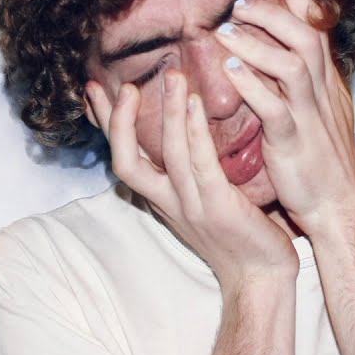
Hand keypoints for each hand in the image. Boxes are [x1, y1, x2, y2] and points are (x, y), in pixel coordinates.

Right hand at [85, 72, 298, 291]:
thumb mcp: (202, 200)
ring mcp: (192, 206)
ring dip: (167, 112)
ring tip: (172, 77)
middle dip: (119, 122)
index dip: (106, 125)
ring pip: (168, 155)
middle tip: (122, 85)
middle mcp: (168, 202)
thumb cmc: (238, 235)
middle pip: (126, 161)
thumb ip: (189, 169)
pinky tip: (196, 103)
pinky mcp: (219, 208)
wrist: (261, 277)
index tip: (93, 90)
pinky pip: (201, 164)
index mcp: (160, 198)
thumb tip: (186, 128)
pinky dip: (195, 132)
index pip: (122, 157)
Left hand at [213, 0, 354, 239]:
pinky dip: (254, 88)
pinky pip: (276, 109)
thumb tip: (285, 52)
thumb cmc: (323, 161)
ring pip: (293, 64)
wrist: (341, 208)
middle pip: (307, 35)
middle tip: (240, 3)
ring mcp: (310, 116)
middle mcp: (321, 92)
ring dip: (258, 44)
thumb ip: (304, 80)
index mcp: (326, 82)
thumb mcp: (319, 112)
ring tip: (227, 32)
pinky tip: (231, 74)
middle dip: (274, 12)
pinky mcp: (295, 143)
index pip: (316, 25)